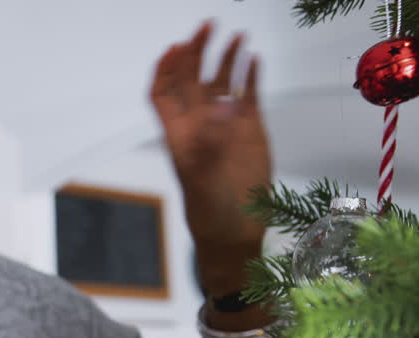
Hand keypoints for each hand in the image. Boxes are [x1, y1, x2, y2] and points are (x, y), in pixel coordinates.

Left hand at [151, 22, 271, 297]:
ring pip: (222, 82)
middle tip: (206, 26)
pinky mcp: (250, 129)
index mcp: (179, 133)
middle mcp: (201, 123)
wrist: (236, 230)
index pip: (163, 93)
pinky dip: (251, 76)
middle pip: (193, 79)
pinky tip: (254, 59)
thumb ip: (210, 143)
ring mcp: (225, 124)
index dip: (165, 70)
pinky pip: (249, 94)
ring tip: (236, 37)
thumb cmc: (209, 210)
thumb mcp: (202, 179)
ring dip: (225, 58)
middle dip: (196, 52)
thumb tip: (221, 108)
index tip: (174, 49)